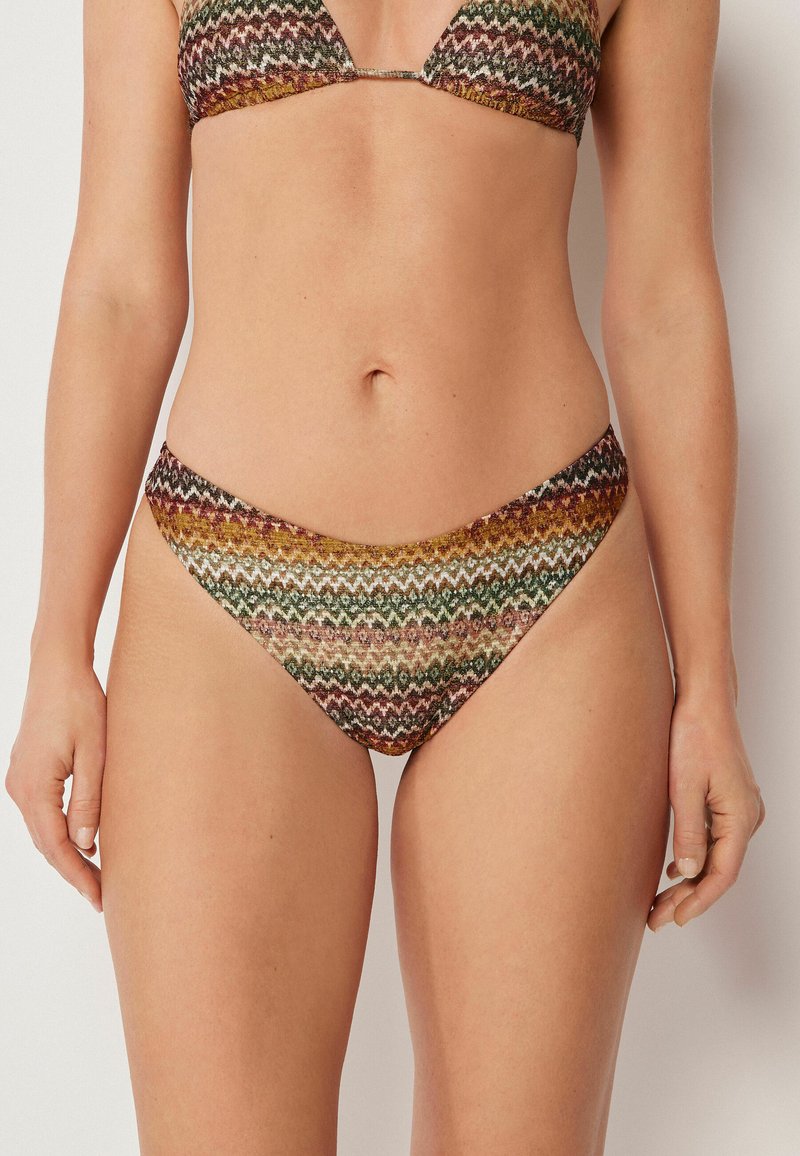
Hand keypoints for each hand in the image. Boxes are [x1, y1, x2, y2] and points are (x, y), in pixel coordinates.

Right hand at [5, 650, 105, 912]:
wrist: (57, 668)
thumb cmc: (81, 704)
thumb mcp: (94, 754)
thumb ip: (89, 801)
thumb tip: (86, 845)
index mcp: (34, 787)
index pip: (56, 846)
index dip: (78, 875)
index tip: (99, 898)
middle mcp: (19, 788)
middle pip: (45, 844)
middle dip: (73, 871)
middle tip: (102, 896)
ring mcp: (19, 779)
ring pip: (42, 830)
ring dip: (66, 854)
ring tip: (96, 876)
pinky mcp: (27, 771)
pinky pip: (42, 813)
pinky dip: (60, 832)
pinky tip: (82, 841)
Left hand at [648, 688, 765, 931]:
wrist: (704, 701)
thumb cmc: (694, 735)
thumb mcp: (684, 786)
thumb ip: (688, 831)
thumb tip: (688, 872)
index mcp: (740, 816)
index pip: (722, 873)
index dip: (698, 900)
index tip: (674, 919)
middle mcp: (747, 816)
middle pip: (719, 869)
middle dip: (689, 898)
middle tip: (656, 918)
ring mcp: (740, 808)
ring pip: (717, 856)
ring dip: (691, 880)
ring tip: (660, 901)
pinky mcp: (728, 800)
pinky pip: (716, 840)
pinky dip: (696, 858)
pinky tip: (675, 870)